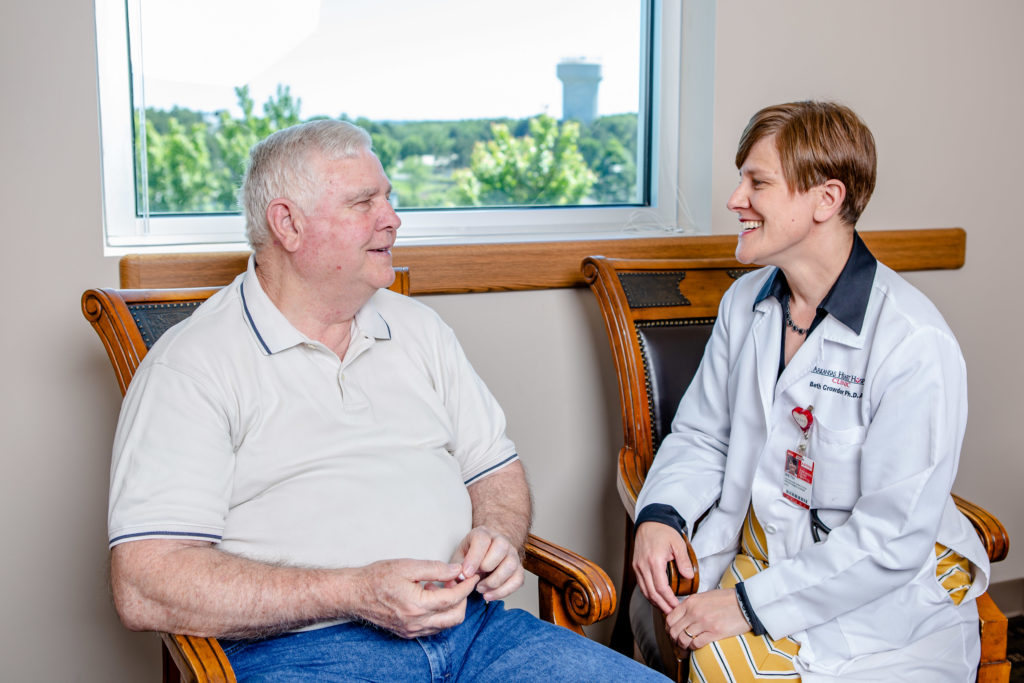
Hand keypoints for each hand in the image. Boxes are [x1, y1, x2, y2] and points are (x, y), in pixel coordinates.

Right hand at [352, 558, 480, 637]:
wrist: (355, 594)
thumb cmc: (377, 577)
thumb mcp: (408, 566)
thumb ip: (435, 568)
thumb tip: (457, 570)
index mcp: (417, 605)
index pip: (452, 598)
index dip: (465, 586)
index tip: (471, 576)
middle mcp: (416, 622)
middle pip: (455, 617)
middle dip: (462, 599)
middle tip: (457, 582)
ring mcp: (412, 630)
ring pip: (445, 624)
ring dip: (450, 606)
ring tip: (440, 586)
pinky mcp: (407, 633)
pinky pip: (432, 627)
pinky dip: (439, 613)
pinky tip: (429, 596)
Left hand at [450, 526, 523, 601]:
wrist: (487, 554)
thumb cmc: (471, 556)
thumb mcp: (459, 557)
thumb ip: (456, 568)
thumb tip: (455, 581)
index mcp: (483, 534)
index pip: (482, 540)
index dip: (474, 558)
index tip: (466, 573)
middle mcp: (501, 541)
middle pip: (501, 548)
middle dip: (487, 567)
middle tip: (475, 579)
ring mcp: (512, 554)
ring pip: (511, 565)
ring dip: (495, 581)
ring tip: (480, 589)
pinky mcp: (518, 568)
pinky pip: (518, 580)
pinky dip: (504, 591)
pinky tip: (490, 595)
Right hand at [632, 521, 693, 614]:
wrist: (649, 522)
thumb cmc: (663, 531)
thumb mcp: (678, 544)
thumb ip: (684, 561)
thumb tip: (689, 577)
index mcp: (654, 561)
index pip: (661, 588)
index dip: (669, 600)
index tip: (677, 606)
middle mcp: (643, 565)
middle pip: (651, 593)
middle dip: (662, 605)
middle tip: (672, 613)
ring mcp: (637, 566)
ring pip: (644, 591)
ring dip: (654, 602)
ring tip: (665, 609)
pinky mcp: (636, 566)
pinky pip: (641, 585)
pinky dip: (649, 594)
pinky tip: (656, 598)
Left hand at [665, 588, 748, 649]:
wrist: (745, 603)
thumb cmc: (726, 600)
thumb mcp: (704, 597)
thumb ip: (691, 605)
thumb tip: (680, 616)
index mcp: (691, 602)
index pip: (670, 618)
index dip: (668, 628)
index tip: (671, 633)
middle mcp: (695, 612)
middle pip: (674, 631)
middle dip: (673, 640)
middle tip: (677, 643)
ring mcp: (704, 622)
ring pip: (683, 639)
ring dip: (683, 646)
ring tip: (686, 648)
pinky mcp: (715, 632)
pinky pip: (696, 644)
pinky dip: (693, 648)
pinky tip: (696, 647)